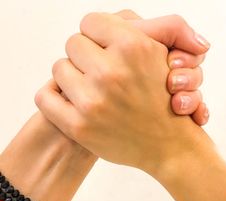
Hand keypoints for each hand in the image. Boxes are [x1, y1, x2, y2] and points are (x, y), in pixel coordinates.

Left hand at [35, 13, 205, 173]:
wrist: (167, 145)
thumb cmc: (165, 101)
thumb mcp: (168, 57)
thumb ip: (157, 26)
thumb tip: (120, 18)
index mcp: (133, 48)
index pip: (91, 23)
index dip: (98, 37)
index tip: (105, 50)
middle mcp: (111, 73)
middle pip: (73, 44)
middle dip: (86, 56)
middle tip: (100, 72)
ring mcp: (93, 102)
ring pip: (59, 68)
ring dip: (72, 77)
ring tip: (91, 89)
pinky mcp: (79, 127)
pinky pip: (44, 97)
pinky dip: (53, 96)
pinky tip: (71, 101)